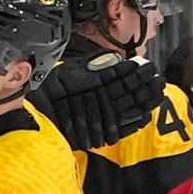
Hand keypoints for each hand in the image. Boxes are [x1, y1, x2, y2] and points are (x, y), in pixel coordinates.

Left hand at [28, 52, 163, 149]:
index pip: (118, 76)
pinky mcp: (97, 132)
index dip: (132, 72)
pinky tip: (145, 114)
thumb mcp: (70, 72)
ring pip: (126, 108)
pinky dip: (132, 123)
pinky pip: (119, 128)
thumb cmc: (47, 90)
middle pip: (126, 92)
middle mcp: (99, 98)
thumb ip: (93, 67)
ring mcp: (100, 115)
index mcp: (92, 82)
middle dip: (142, 85)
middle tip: (157, 79)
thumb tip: (114, 60)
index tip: (146, 66)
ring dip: (141, 101)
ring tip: (156, 92)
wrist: (35, 113)